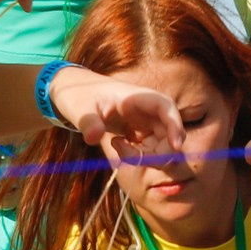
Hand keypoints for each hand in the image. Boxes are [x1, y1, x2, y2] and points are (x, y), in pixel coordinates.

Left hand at [50, 65, 181, 147]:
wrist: (74, 93)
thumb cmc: (77, 94)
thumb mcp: (79, 108)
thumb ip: (88, 123)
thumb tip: (93, 138)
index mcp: (137, 96)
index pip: (166, 107)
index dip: (175, 125)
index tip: (176, 146)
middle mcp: (147, 109)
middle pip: (169, 133)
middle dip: (156, 152)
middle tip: (126, 154)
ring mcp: (145, 121)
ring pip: (161, 145)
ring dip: (145, 156)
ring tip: (116, 146)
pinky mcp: (140, 132)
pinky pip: (150, 149)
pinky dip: (139, 155)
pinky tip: (118, 145)